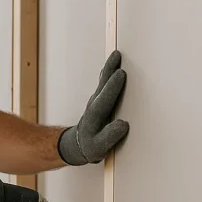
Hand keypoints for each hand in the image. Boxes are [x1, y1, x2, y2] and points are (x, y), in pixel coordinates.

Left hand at [58, 49, 129, 164]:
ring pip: (102, 82)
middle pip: (102, 85)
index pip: (105, 99)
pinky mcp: (99, 100)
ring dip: (109, 68)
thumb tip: (123, 124)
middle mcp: (94, 105)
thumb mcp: (99, 146)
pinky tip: (113, 66)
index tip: (121, 73)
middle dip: (109, 70)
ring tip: (116, 55)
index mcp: (96, 116)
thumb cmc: (90, 146)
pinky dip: (108, 74)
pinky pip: (104, 84)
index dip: (112, 86)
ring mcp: (96, 101)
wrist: (78, 144)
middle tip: (117, 56)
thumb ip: (110, 136)